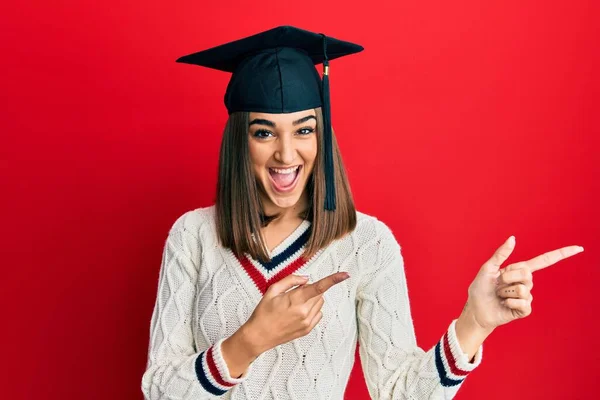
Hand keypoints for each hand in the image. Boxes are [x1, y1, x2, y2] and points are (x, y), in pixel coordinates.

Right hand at [242, 271, 349, 355]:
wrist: (258, 336)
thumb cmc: (263, 312)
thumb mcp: (272, 290)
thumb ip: (291, 280)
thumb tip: (307, 278)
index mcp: (295, 300)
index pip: (319, 287)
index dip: (333, 279)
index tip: (345, 274)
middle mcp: (304, 312)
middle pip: (319, 294)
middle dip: (310, 289)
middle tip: (294, 294)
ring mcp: (307, 322)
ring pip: (319, 303)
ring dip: (312, 299)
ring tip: (294, 305)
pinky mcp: (308, 330)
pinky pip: (318, 314)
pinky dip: (312, 309)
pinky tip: (298, 313)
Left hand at [464, 236, 583, 331]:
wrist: (476, 308)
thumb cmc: (480, 288)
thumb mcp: (488, 268)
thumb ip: (501, 254)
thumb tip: (513, 238)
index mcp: (518, 270)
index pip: (544, 261)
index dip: (560, 254)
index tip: (578, 248)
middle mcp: (525, 282)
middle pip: (527, 274)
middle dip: (508, 277)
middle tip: (498, 283)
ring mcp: (527, 297)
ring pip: (523, 289)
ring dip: (506, 291)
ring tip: (499, 295)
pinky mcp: (525, 310)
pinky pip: (523, 303)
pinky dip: (510, 303)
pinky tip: (504, 304)